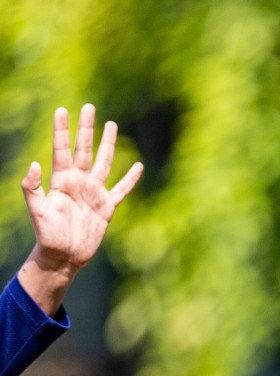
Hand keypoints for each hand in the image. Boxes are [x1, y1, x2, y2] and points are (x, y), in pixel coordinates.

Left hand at [18, 106, 142, 316]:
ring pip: (104, 163)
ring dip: (108, 144)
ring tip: (112, 125)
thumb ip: (32, 188)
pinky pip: (121, 190)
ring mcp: (93, 193)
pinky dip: (131, 179)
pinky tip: (138, 167)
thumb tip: (35, 164)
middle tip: (89, 107)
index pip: (62, 149)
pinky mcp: (106, 207)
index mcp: (61, 180)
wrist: (63, 256)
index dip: (62, 130)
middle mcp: (78, 182)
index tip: (62, 110)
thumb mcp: (37, 211)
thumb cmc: (47, 235)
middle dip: (86, 128)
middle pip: (84, 149)